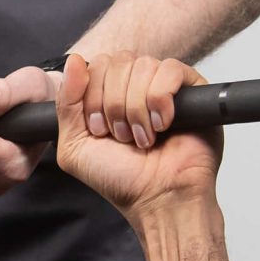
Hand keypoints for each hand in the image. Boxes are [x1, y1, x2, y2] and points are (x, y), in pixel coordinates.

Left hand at [53, 52, 218, 220]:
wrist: (158, 199)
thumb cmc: (122, 179)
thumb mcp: (75, 146)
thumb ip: (66, 102)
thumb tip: (73, 61)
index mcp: (110, 94)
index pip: (96, 65)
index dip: (93, 96)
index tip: (100, 130)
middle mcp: (136, 86)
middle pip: (117, 62)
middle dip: (114, 105)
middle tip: (122, 136)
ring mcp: (165, 86)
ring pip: (143, 66)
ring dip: (136, 108)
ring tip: (143, 137)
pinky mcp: (192, 89)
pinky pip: (171, 70)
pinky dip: (160, 100)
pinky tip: (163, 124)